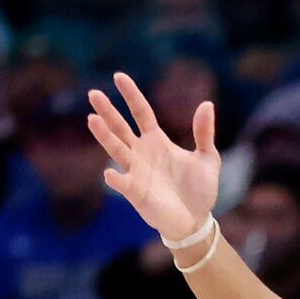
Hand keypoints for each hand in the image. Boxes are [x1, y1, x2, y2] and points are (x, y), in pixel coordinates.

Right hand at [86, 72, 219, 245]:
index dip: (131, 95)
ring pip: (116, 149)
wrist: (197, 221)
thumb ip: (204, 133)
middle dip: (107, 111)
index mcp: (157, 141)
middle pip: (121, 127)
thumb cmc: (199, 190)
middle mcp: (142, 153)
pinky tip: (109, 172)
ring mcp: (136, 172)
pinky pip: (124, 184)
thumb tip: (207, 104)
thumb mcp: (207, 158)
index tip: (118, 77)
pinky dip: (116, 179)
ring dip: (104, 136)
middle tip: (93, 94)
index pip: (140, 112)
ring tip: (91, 119)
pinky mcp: (136, 193)